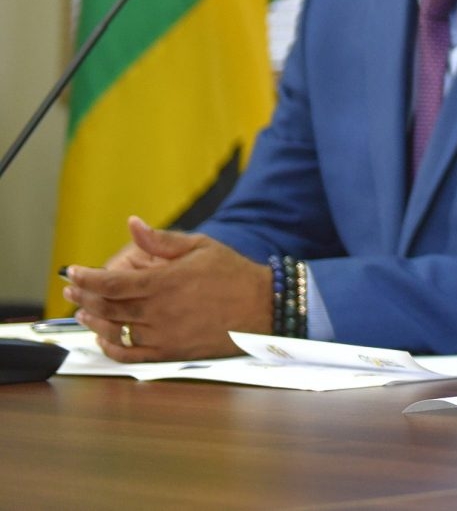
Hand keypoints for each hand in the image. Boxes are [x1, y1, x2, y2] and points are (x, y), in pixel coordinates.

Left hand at [63, 216, 271, 361]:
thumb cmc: (232, 273)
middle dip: (83, 296)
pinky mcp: (169, 352)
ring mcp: (162, 334)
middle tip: (71, 290)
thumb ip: (161, 240)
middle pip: (107, 306)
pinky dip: (111, 348)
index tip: (72, 272)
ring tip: (82, 311)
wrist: (262, 307)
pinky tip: (104, 338)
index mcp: (164, 282)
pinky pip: (129, 355)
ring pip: (114, 330)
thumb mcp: (200, 246)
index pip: (111, 282)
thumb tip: (132, 224)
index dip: (86, 278)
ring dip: (92, 320)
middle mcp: (158, 310)